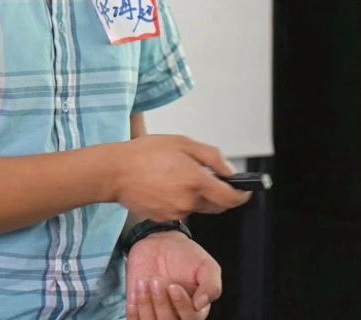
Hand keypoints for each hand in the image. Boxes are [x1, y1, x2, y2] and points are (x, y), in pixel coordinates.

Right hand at [110, 135, 251, 220]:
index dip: (242, 195)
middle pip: (217, 205)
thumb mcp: (182, 143)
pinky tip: (165, 186)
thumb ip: (212, 157)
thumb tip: (230, 172)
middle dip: (218, 194)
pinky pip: (180, 211)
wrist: (115, 172)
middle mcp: (188, 201)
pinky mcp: (164, 218)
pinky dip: (179, 200)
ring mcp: (176, 212)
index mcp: (196, 181)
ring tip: (175, 176)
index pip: (231, 198)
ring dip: (196, 196)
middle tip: (205, 176)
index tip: (245, 190)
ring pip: (197, 207)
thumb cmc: (145, 153)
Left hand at [126, 231, 220, 319]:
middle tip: (157, 281)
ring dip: (145, 305)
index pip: (190, 319)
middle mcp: (176, 316)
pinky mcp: (139, 311)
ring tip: (144, 283)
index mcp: (195, 311)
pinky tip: (136, 292)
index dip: (181, 306)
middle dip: (161, 304)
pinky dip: (133, 311)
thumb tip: (202, 304)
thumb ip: (211, 285)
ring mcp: (156, 315)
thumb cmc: (186, 256)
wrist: (161, 243)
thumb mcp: (206, 265)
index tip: (174, 286)